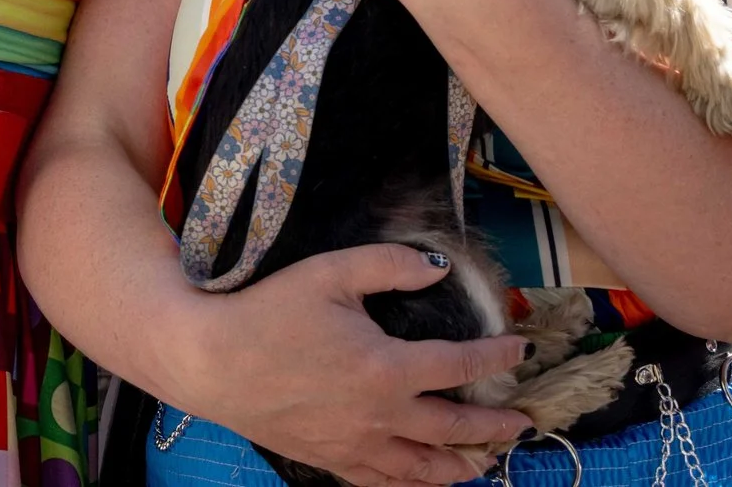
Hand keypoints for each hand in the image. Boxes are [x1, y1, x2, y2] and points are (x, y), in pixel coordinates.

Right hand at [174, 244, 530, 486]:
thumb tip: (436, 267)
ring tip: (486, 463)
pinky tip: (421, 481)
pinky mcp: (329, 460)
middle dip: (495, 426)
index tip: (520, 349)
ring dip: (463, 466)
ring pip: (424, 469)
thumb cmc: (266, 311)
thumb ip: (389, 266)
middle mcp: (381, 416)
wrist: (209, 360)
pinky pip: (382, 483)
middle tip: (522, 423)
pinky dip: (411, 486)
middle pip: (455, 429)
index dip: (497, 356)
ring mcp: (355, 445)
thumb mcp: (329, 272)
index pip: (461, 365)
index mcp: (387, 368)